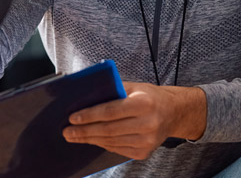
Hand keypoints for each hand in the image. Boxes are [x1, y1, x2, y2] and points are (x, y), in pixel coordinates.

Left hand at [62, 82, 205, 159]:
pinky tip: (92, 140)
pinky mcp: (144, 152)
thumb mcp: (134, 87)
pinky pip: (117, 149)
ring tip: (75, 136)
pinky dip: (102, 144)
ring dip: (90, 139)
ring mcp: (147, 141)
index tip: (73, 118)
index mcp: (144, 103)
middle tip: (67, 131)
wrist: (173, 113)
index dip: (89, 115)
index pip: (110, 111)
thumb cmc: (149, 97)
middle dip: (84, 131)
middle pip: (108, 130)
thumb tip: (85, 97)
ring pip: (110, 142)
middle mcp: (147, 123)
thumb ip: (112, 90)